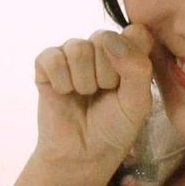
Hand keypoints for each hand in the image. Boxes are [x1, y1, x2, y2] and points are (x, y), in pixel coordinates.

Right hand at [31, 24, 154, 185]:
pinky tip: (65, 94)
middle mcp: (100, 47)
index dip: (131, 58)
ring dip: (83, 81)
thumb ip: (136, 67)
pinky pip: (52, 58)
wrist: (83, 154)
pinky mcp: (46, 64)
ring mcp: (72, 54)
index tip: (128, 85)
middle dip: (106, 75)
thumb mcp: (138, 102)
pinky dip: (60, 82)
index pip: (134, 32)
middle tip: (103, 94)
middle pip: (103, 38)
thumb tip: (108, 38)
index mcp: (128, 51)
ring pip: (77, 48)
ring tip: (84, 96)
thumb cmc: (115, 127)